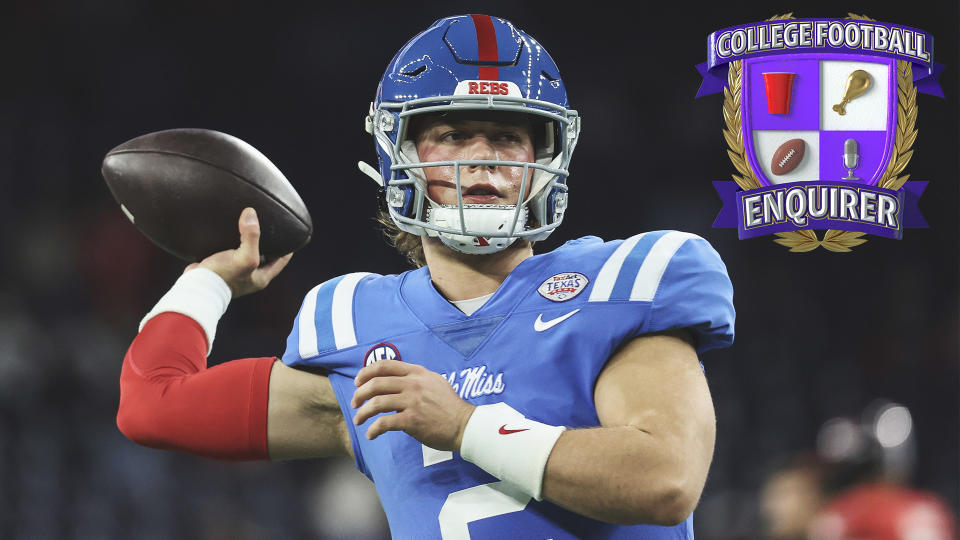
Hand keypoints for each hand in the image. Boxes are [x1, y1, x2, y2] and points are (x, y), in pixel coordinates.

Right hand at [184, 207, 292, 297]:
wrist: (197, 286)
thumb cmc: (223, 277)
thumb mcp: (244, 257)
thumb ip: (251, 236)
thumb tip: (251, 214)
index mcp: (261, 276)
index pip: (282, 260)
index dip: (288, 247)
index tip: (291, 233)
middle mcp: (250, 275)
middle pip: (265, 255)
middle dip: (268, 241)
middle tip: (269, 225)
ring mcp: (235, 271)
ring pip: (246, 251)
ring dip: (248, 240)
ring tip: (250, 224)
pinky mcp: (221, 265)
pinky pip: (230, 250)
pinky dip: (232, 241)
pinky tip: (229, 231)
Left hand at [351, 360, 474, 451]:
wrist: (464, 425)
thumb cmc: (449, 406)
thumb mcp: (434, 382)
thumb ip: (416, 378)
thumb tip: (396, 380)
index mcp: (417, 373)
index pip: (385, 365)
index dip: (366, 372)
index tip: (358, 382)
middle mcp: (413, 384)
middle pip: (376, 383)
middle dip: (360, 394)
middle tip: (355, 403)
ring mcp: (412, 402)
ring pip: (376, 403)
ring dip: (362, 413)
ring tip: (358, 420)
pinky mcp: (412, 420)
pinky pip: (384, 423)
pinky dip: (373, 429)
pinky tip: (371, 434)